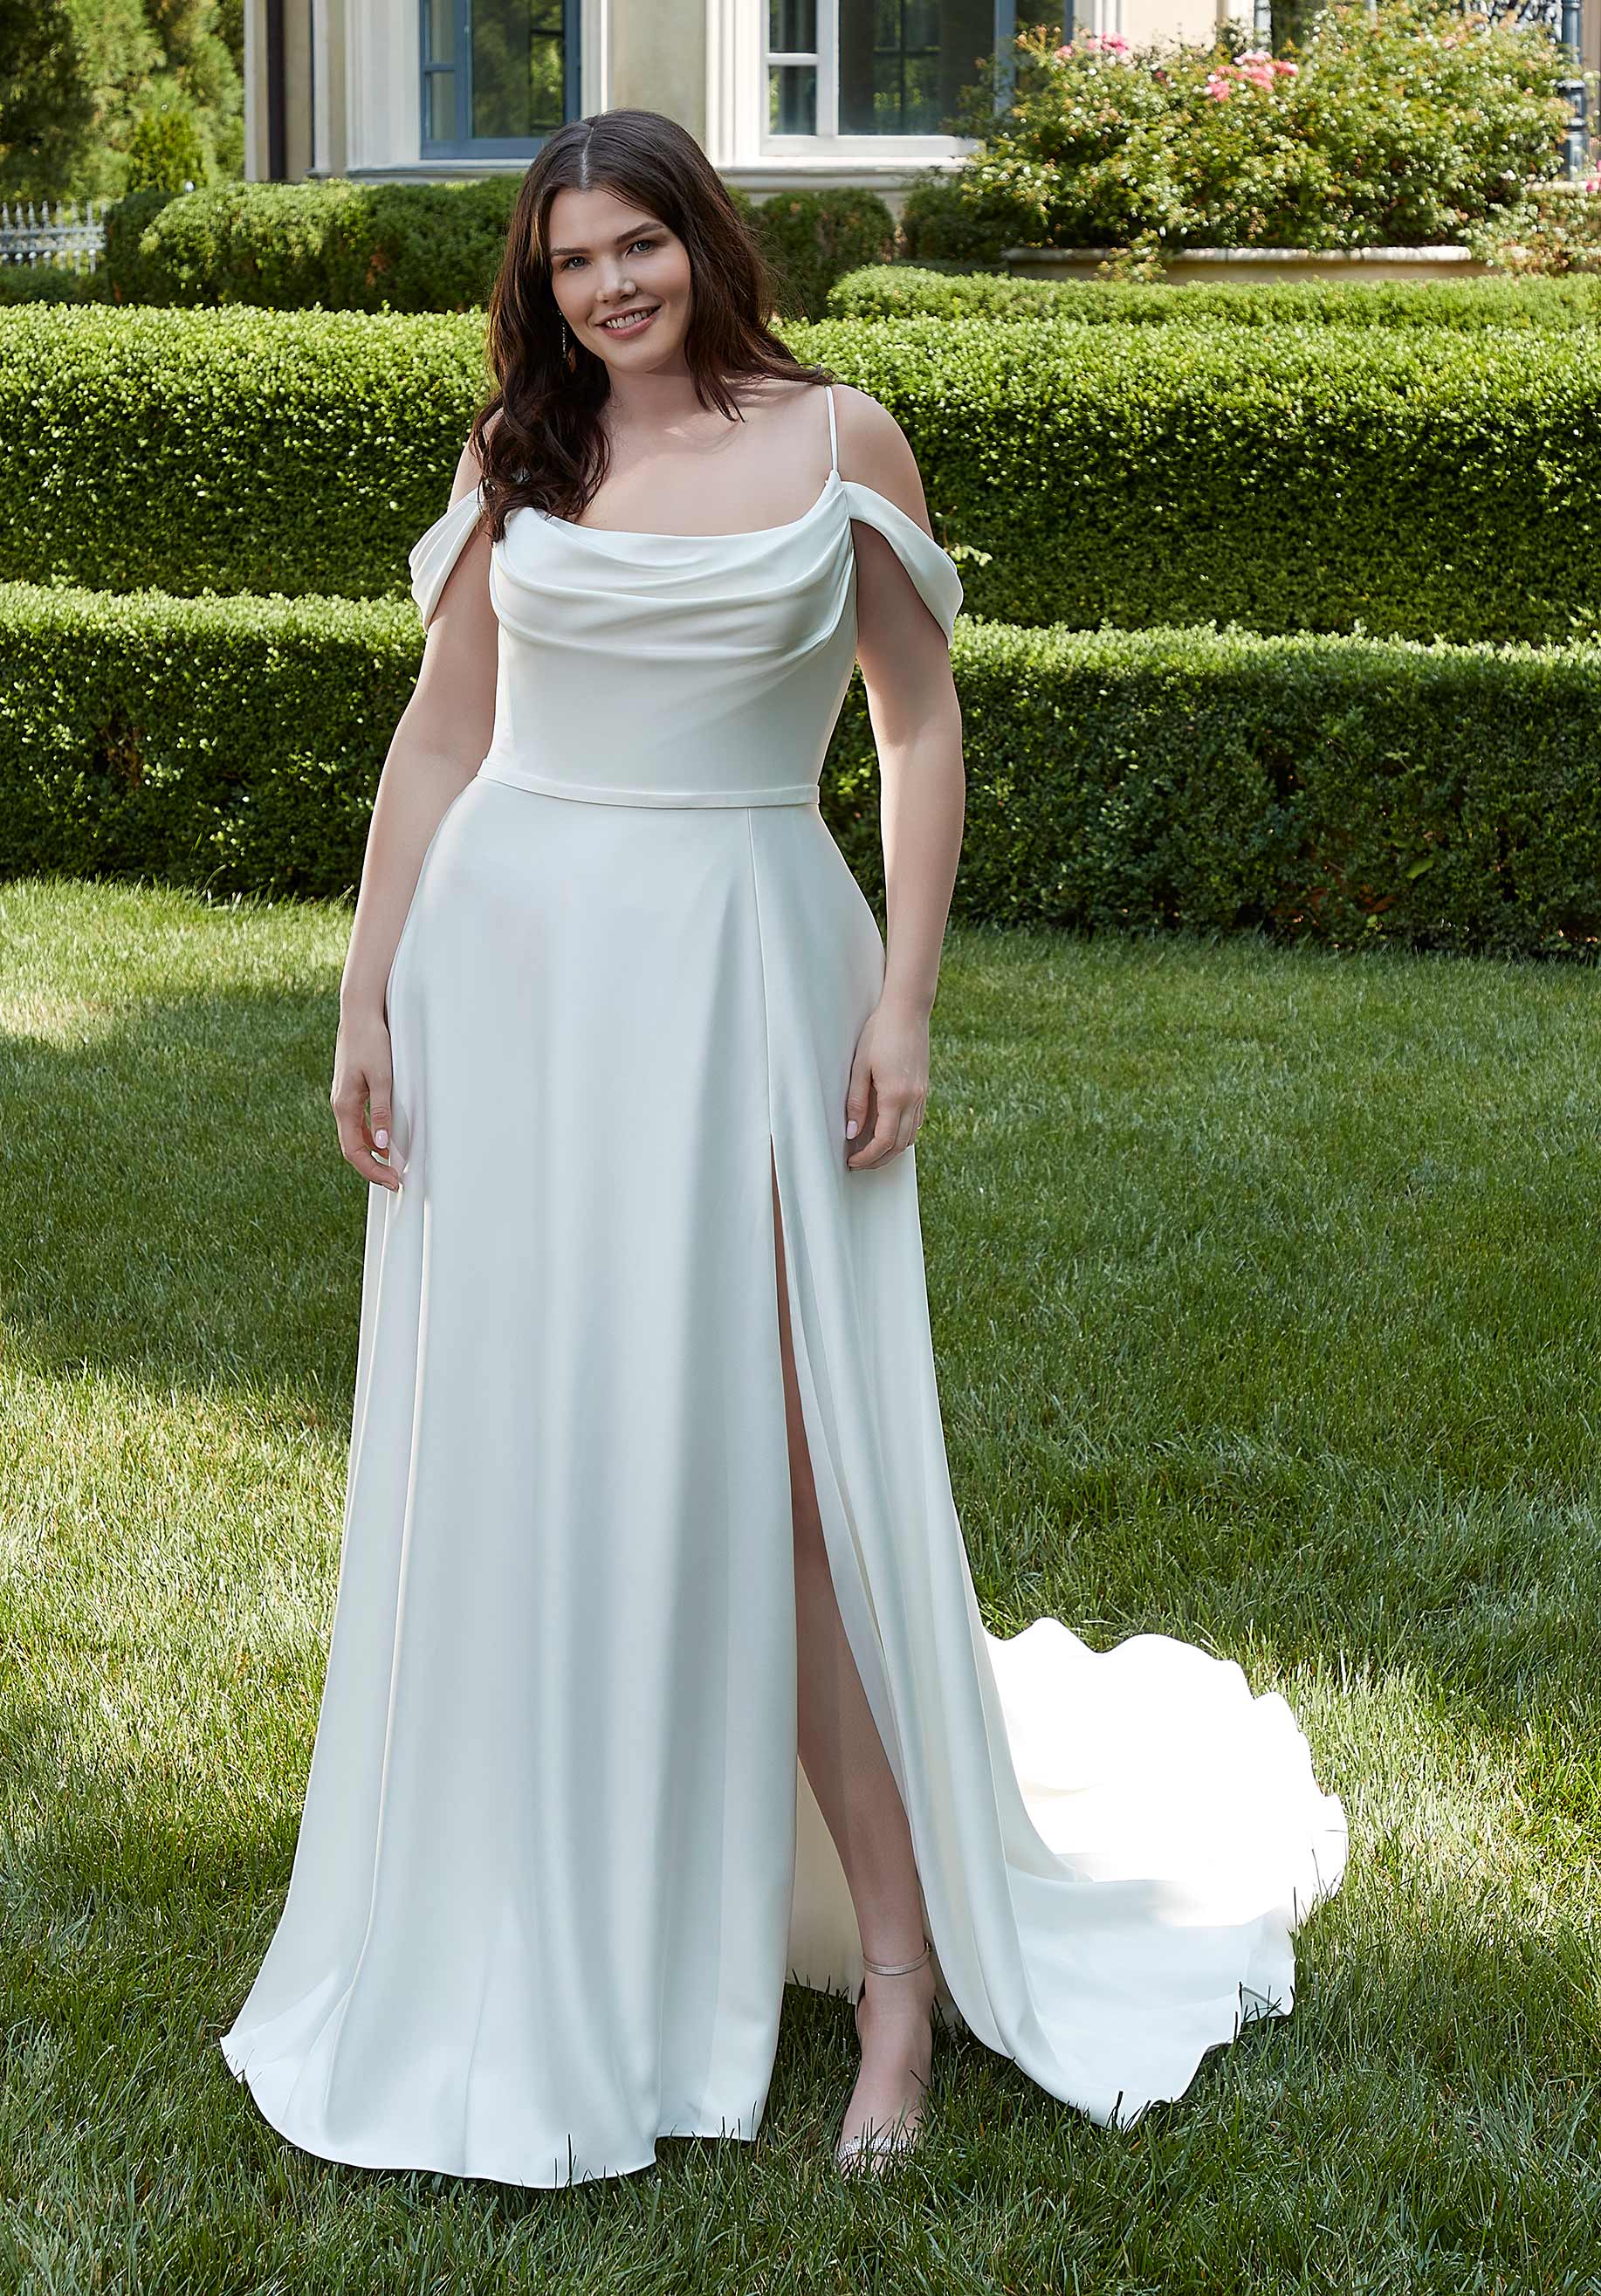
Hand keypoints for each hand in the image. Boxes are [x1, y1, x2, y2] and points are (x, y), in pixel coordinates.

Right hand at [331, 1008, 403, 1190]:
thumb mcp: (382, 1078)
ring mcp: (344, 1097)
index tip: (392, 1181)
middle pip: (352, 1147)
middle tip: (395, 1179)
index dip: (372, 1170)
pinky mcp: (351, 1089)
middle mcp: (340, 1104)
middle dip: (373, 1167)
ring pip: (354, 1135)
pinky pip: (357, 1121)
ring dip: (371, 1153)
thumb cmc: (371, 1041)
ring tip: (392, 1164)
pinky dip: (369, 1135)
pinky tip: (384, 1138)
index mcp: (344, 1105)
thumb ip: (381, 1112)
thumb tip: (380, 1146)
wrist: (360, 1013)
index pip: (353, 1151)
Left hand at [844, 998, 928, 1168]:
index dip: (868, 1157)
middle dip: (879, 1160)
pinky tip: (887, 1130)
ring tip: (871, 1151)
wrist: (907, 1011)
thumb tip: (851, 1133)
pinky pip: (916, 1121)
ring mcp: (921, 1095)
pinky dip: (902, 1134)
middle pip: (899, 1145)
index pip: (883, 1141)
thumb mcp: (859, 1067)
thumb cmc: (879, 1033)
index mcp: (895, 1096)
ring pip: (911, 1136)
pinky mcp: (924, 1089)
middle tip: (859, 1163)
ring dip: (892, 1149)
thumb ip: (856, 1102)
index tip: (853, 1161)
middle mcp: (913, 1100)